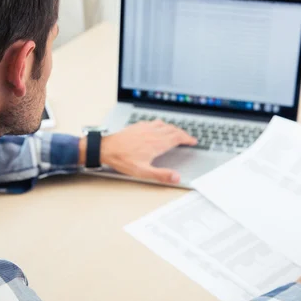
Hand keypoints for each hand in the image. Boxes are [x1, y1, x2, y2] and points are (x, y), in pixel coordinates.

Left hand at [81, 120, 196, 183]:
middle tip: (187, 137)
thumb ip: (161, 175)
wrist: (107, 148)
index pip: (177, 138)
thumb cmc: (123, 159)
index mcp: (157, 143)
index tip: (193, 141)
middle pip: (173, 130)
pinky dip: (160, 124)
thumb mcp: (143, 171)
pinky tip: (157, 127)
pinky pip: (153, 122)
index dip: (187, 139)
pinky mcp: (137, 126)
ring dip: (172, 128)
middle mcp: (153, 133)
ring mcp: (145, 128)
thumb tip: (176, 177)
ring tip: (176, 132)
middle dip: (182, 133)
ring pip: (164, 124)